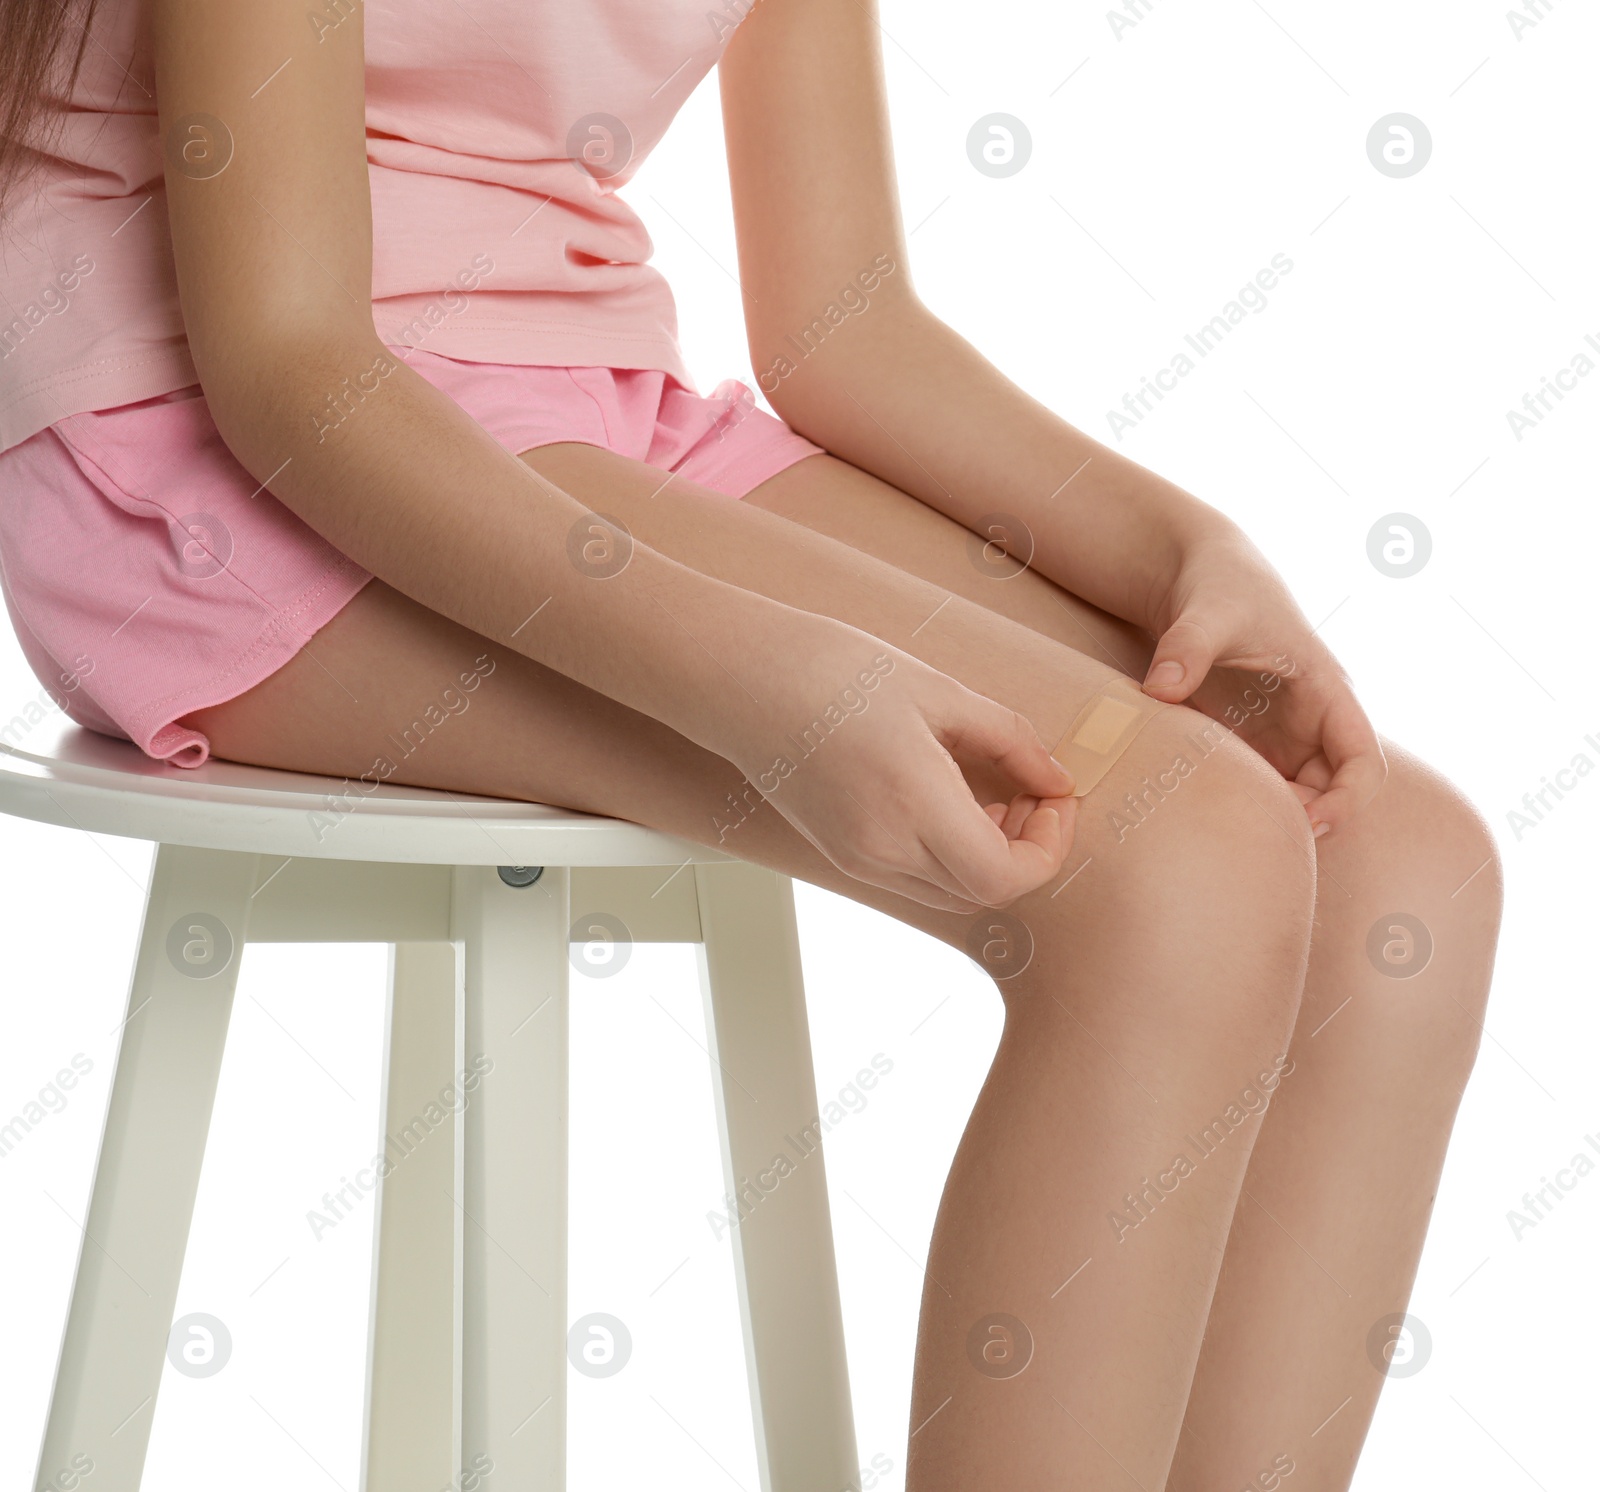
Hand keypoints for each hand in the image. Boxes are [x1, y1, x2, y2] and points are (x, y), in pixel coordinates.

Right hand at [725, 613, 1076, 911]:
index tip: (1056, 797)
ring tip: (992, 792)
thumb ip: (1011, 741)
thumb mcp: (939, 692)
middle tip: (1034, 791)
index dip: (1048, 847)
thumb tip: (1058, 779)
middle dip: (1025, 850)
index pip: (1006, 876)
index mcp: (913, 804)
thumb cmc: (833, 671)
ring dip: (987, 856)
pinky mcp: (838, 853)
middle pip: (983, 892)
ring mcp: (856, 858)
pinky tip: (948, 798)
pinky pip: (913, 876)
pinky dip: (948, 852)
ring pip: (949, 890)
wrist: (740, 678)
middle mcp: (883, 848)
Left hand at [1136, 524, 1385, 837]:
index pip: (1363, 762)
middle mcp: (1311, 720)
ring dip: (1267, 817)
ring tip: (1219, 830)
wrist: (1194, 576)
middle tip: (1248, 836)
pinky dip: (1237, 803)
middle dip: (1300, 821)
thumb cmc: (1217, 586)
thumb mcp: (1206, 612)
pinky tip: (1198, 812)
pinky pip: (1253, 786)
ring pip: (1291, 796)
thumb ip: (1186, 648)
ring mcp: (1279, 734)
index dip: (1346, 802)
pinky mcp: (1245, 740)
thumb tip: (1159, 690)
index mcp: (1326, 692)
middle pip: (1328, 794)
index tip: (1308, 826)